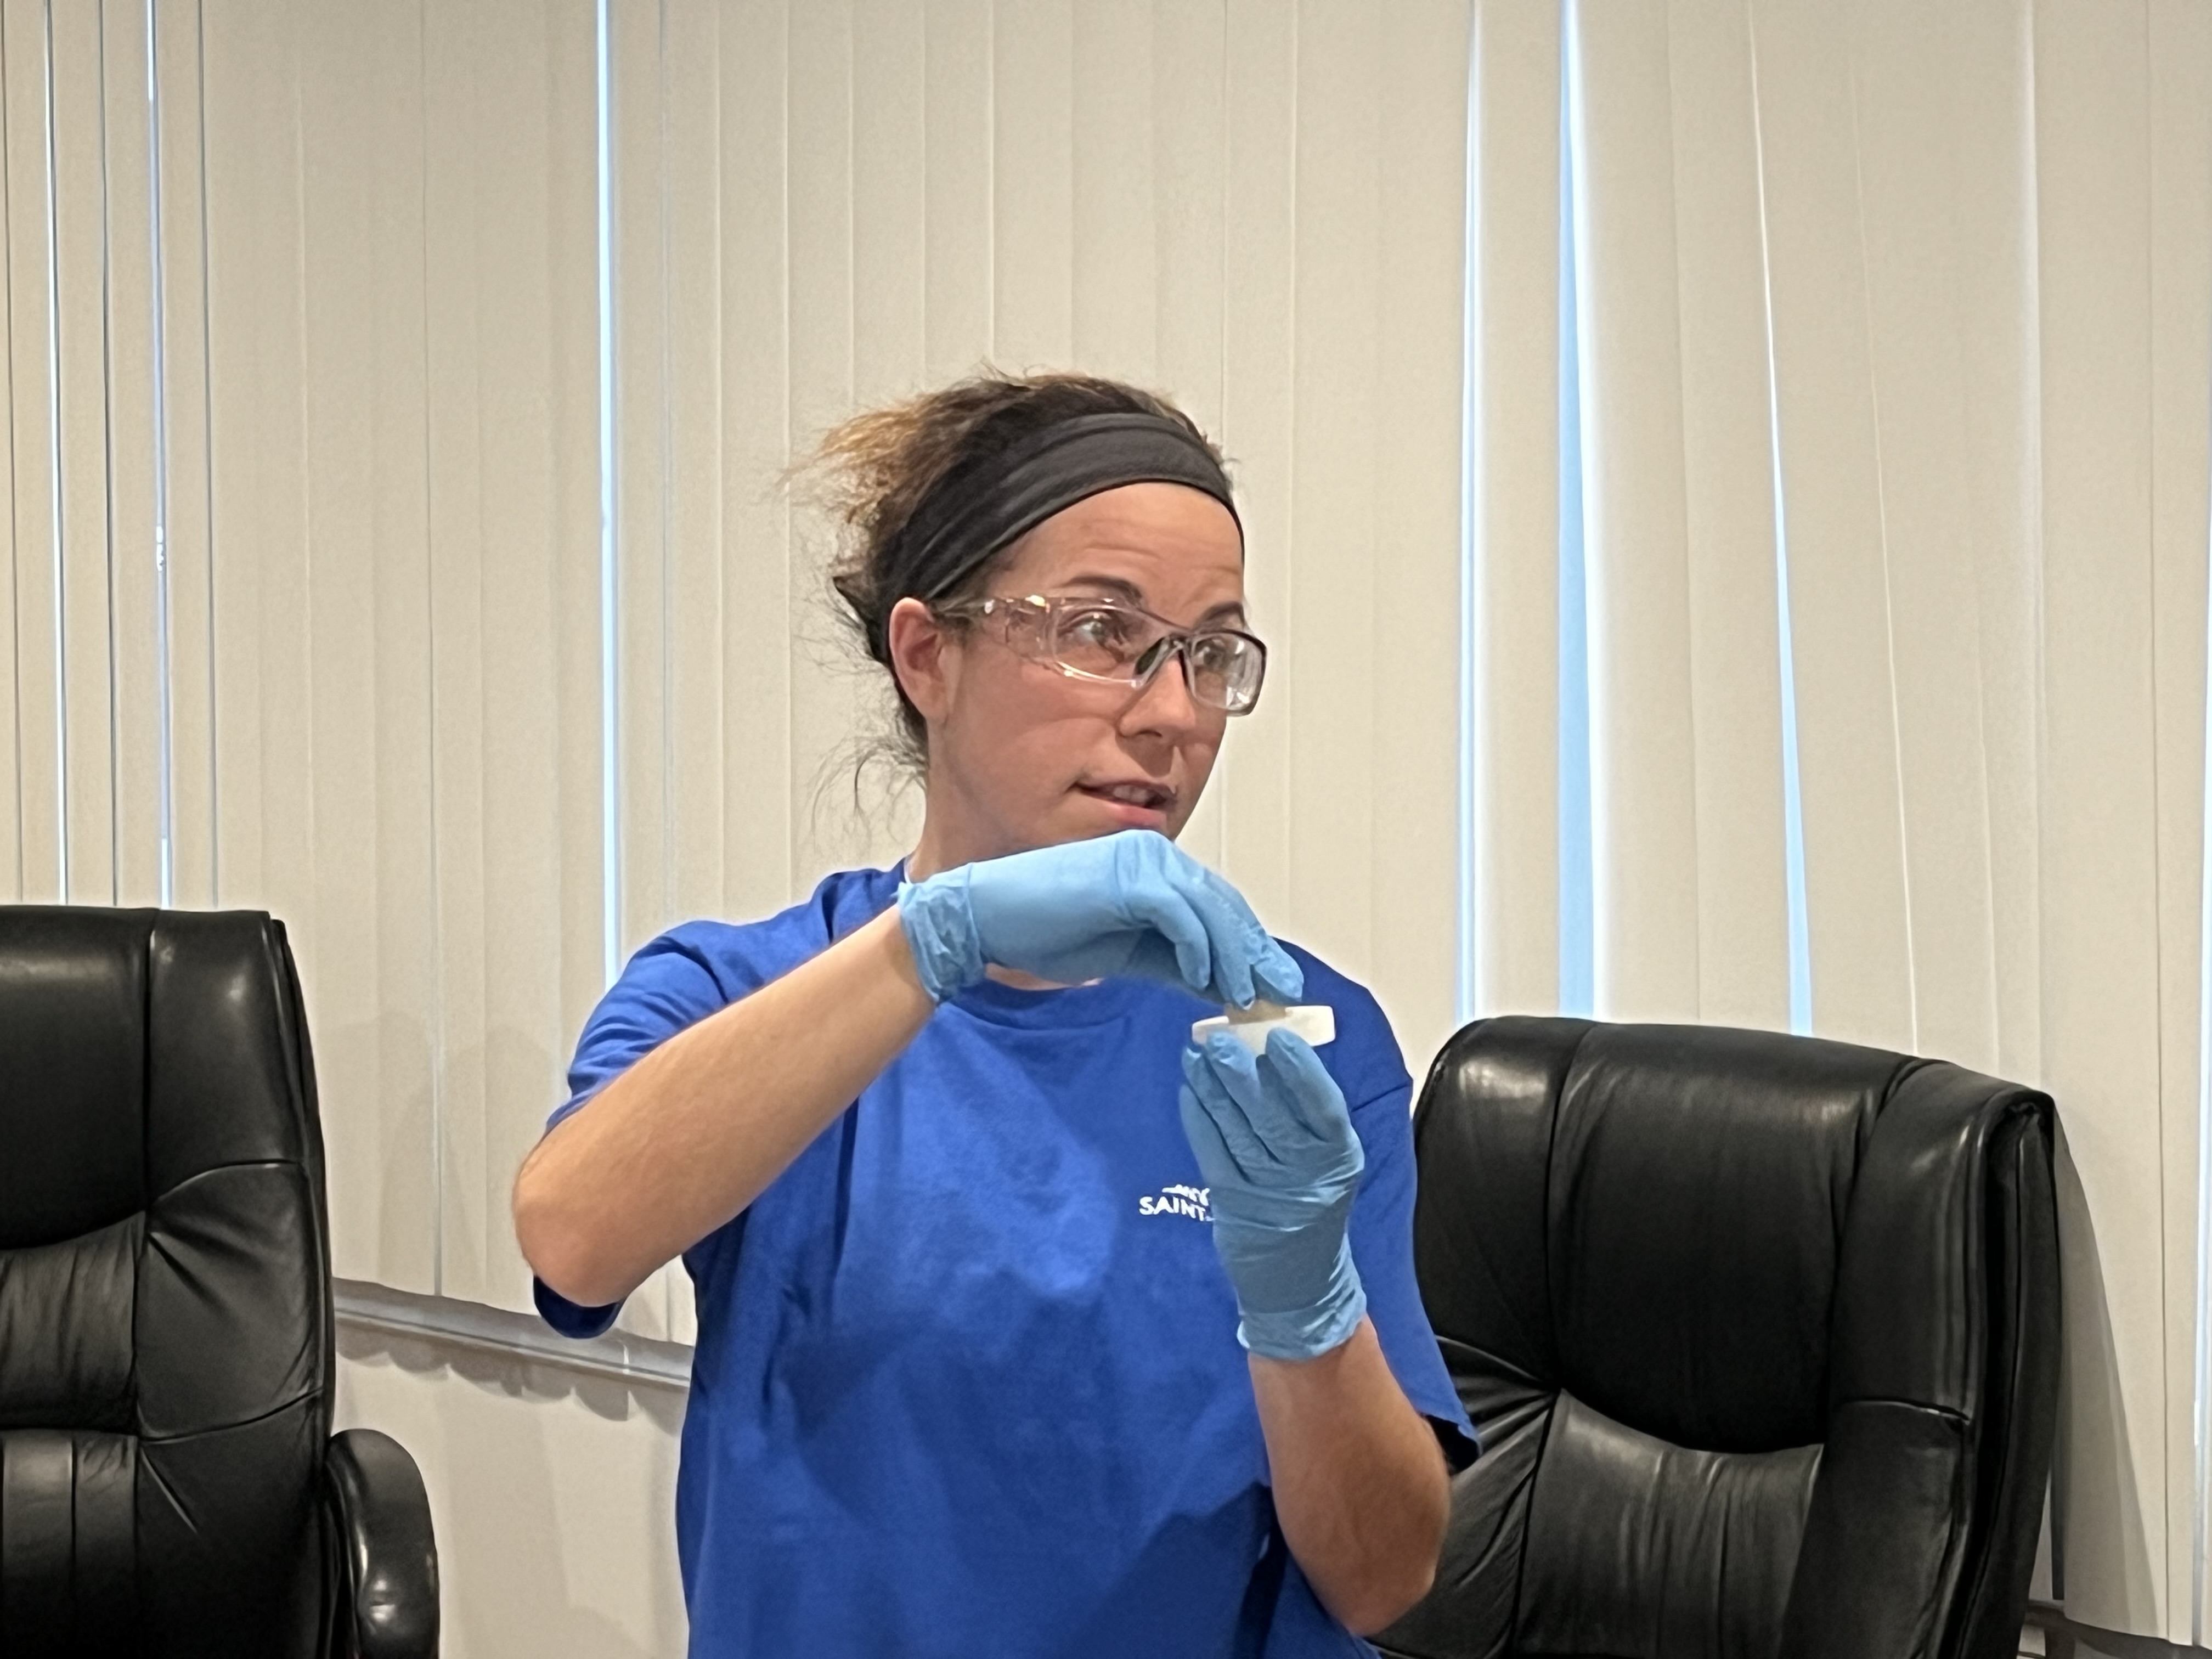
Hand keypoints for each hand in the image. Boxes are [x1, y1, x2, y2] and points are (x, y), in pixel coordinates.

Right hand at [896, 829, 1303, 1006]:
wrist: (987, 921)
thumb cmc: (1046, 932)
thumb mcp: (1126, 956)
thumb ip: (1174, 965)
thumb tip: (1221, 987)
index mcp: (1154, 868)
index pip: (1216, 905)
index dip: (1248, 944)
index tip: (1274, 983)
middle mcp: (1154, 855)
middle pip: (1222, 903)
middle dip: (1255, 951)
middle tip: (1282, 992)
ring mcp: (1141, 860)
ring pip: (1209, 907)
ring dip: (1234, 954)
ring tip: (1248, 995)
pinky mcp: (1127, 876)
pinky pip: (1179, 913)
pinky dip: (1198, 947)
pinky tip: (1204, 980)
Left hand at [1178, 1028, 1365, 1360]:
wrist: (1300, 1279)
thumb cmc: (1314, 1197)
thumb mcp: (1329, 1159)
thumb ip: (1309, 1113)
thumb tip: (1272, 1049)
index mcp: (1341, 1156)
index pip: (1323, 1105)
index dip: (1300, 1069)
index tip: (1275, 1036)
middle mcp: (1308, 1174)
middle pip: (1271, 1115)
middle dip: (1240, 1072)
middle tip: (1216, 1039)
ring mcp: (1269, 1192)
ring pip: (1236, 1130)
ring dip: (1212, 1089)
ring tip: (1195, 1055)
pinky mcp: (1234, 1205)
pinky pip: (1212, 1154)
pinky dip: (1198, 1121)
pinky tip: (1189, 1092)